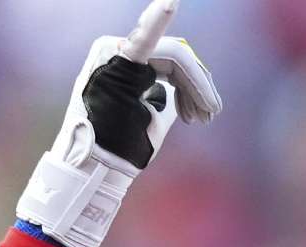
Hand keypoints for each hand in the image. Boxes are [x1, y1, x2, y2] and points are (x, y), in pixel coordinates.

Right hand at [15, 0, 221, 246]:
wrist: (96, 169)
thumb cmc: (122, 146)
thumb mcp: (153, 112)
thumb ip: (169, 91)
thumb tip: (192, 84)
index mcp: (124, 59)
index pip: (172, 59)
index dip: (195, 85)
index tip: (207, 112)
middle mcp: (115, 49)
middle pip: (178, 56)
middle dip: (199, 86)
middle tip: (209, 116)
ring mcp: (113, 53)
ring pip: (176, 57)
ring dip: (197, 88)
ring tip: (203, 117)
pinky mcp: (118, 62)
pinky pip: (142, 40)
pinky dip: (156, 20)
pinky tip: (169, 2)